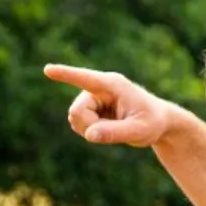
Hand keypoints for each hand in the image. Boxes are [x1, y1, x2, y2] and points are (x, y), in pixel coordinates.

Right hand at [43, 64, 174, 147]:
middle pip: (77, 111)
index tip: (47, 70)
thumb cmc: (152, 122)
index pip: (85, 78)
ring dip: (90, 129)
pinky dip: (89, 131)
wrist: (158, 122)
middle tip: (113, 131)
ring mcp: (93, 97)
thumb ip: (115, 133)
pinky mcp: (90, 108)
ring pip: (75, 118)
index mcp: (112, 84)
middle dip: (89, 127)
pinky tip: (107, 128)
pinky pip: (78, 123)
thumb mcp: (139, 130)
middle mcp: (99, 87)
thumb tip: (90, 135)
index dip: (65, 74)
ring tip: (114, 127)